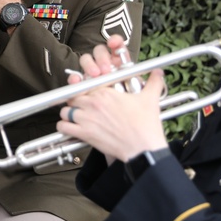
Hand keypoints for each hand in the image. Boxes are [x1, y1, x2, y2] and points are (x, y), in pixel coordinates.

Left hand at [57, 35, 167, 161]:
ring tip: (76, 118)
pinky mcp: (84, 133)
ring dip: (68, 114)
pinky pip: (62, 127)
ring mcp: (87, 118)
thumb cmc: (145, 125)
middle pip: (73, 97)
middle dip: (75, 102)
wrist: (143, 148)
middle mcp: (93, 103)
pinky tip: (71, 129)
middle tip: (82, 108)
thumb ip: (154, 82)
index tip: (88, 95)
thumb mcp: (150, 99)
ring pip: (65, 111)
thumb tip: (158, 72)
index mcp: (106, 92)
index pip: (85, 84)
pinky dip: (64, 128)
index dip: (84, 90)